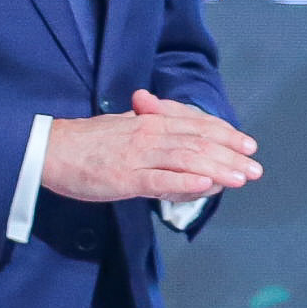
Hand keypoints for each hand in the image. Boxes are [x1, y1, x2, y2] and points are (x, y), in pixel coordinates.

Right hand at [42, 91, 260, 204]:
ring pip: (186, 160)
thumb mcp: (126, 126)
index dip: (226, 134)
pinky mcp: (125, 178)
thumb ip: (154, 127)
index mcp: (151, 121)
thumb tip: (182, 134)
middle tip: (255, 169)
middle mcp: (150, 134)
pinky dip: (184, 183)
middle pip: (199, 143)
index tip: (248, 145)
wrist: (51, 148)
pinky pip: (159, 180)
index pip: (197, 125)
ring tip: (241, 179)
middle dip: (231, 156)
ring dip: (218, 169)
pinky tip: (205, 187)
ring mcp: (138, 156)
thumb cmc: (88, 142)